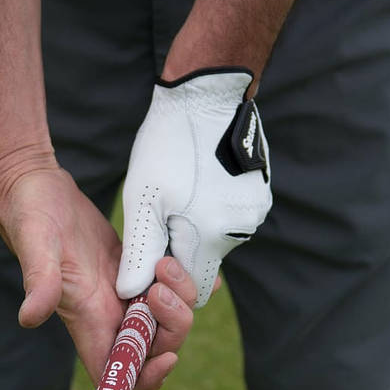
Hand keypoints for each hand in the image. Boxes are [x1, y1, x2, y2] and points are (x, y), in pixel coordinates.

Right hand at [0, 163, 197, 389]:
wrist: (36, 186)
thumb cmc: (30, 213)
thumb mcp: (36, 242)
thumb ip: (38, 279)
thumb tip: (29, 318)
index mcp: (86, 317)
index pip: (116, 372)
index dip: (145, 379)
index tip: (167, 356)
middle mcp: (108, 309)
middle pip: (154, 345)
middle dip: (174, 325)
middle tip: (162, 281)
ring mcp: (123, 287)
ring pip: (167, 316)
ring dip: (181, 297)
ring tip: (168, 261)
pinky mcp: (134, 264)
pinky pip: (170, 284)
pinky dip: (189, 280)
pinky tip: (193, 262)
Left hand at [116, 68, 271, 306]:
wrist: (206, 94)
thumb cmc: (169, 144)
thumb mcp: (144, 199)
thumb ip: (140, 251)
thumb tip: (130, 295)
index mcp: (212, 236)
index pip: (192, 286)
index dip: (169, 280)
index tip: (150, 256)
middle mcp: (241, 229)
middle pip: (204, 259)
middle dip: (179, 246)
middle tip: (159, 210)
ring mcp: (254, 210)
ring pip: (216, 234)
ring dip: (194, 223)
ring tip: (176, 185)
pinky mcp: (259, 192)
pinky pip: (229, 213)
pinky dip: (210, 205)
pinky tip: (196, 176)